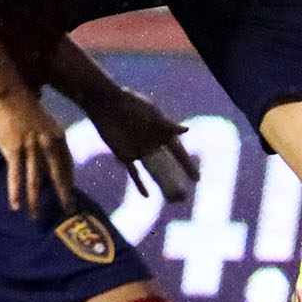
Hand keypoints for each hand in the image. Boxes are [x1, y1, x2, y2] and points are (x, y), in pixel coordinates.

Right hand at [0, 89, 74, 217]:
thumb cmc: (29, 111)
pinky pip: (15, 174)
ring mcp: (31, 148)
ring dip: (36, 199)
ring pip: (35, 179)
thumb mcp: (48, 125)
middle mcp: (49, 144)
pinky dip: (15, 191)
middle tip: (68, 211)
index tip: (71, 194)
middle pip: (58, 175)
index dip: (69, 181)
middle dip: (63, 195)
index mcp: (60, 138)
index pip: (68, 165)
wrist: (12, 96)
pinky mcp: (13, 149)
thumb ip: (52, 142)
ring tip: (36, 216)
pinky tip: (15, 204)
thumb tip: (54, 158)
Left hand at [90, 88, 194, 205]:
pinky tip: (147, 196)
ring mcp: (139, 150)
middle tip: (186, 194)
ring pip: (154, 171)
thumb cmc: (130, 104)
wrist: (105, 103)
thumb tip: (186, 131)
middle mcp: (154, 143)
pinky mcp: (124, 155)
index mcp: (163, 132)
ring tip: (172, 198)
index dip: (187, 166)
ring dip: (162, 184)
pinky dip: (140, 184)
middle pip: (168, 165)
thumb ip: (167, 124)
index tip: (196, 179)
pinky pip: (134, 173)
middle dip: (178, 178)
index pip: (179, 153)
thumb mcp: (150, 113)